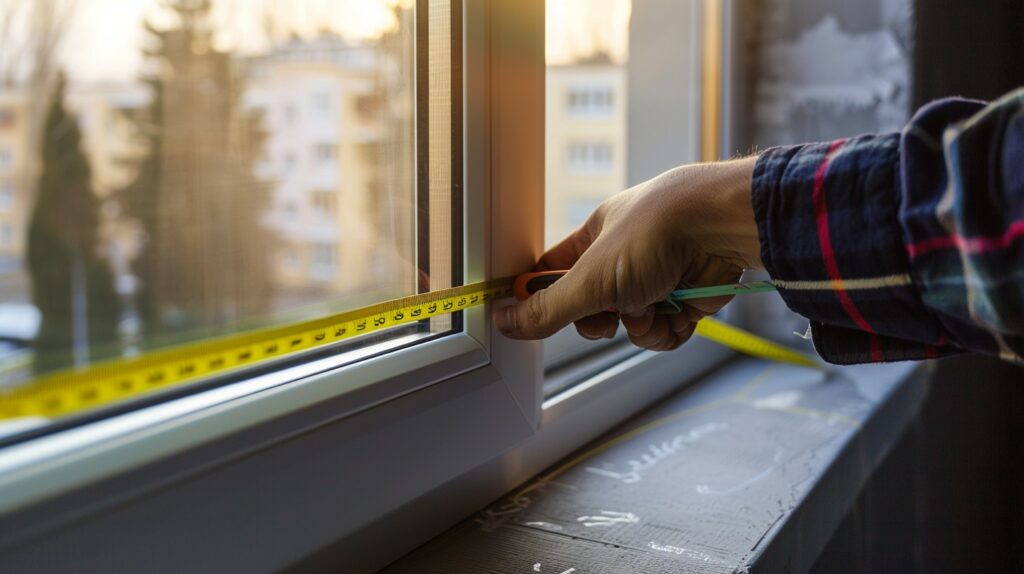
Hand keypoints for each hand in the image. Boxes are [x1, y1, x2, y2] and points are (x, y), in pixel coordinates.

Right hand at [494, 157, 762, 350]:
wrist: (720, 228)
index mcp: (593, 239)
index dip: (541, 297)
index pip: (553, 273)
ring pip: (631, 327)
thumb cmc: (656, 232)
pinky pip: (664, 332)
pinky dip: (668, 331)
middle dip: (600, 320)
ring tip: (651, 306)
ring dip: (639, 327)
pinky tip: (676, 313)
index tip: (528, 317)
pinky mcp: (687, 298)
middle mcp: (624, 258)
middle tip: (608, 313)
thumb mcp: (590, 278)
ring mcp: (657, 278)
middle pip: (592, 309)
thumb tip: (504, 322)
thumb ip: (547, 308)